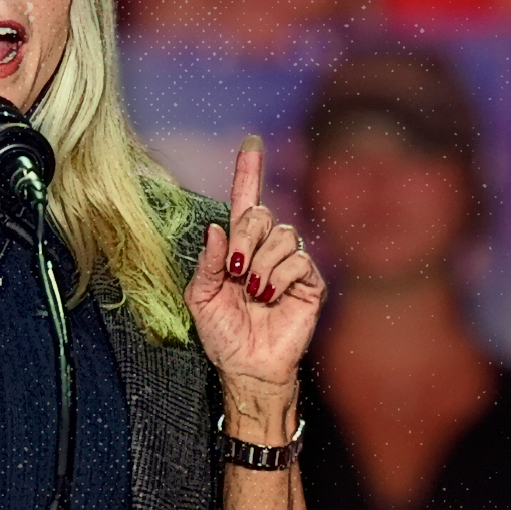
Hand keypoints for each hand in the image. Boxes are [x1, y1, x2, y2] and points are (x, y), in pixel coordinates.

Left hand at [184, 136, 325, 440]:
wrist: (245, 366)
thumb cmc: (223, 333)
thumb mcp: (200, 296)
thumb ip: (208, 261)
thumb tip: (217, 228)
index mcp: (239, 247)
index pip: (246, 200)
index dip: (249, 171)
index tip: (251, 143)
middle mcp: (266, 249)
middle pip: (263, 214)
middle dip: (245, 238)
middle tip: (234, 270)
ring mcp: (290, 264)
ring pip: (283, 236)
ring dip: (261, 263)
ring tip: (253, 292)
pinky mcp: (310, 282)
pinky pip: (298, 260)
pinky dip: (278, 277)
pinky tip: (269, 296)